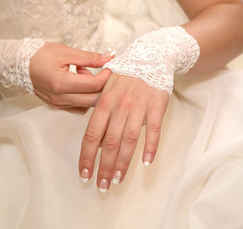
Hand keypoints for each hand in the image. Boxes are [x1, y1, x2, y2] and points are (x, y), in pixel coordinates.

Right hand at [29, 42, 112, 112]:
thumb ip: (89, 57)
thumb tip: (108, 58)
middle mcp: (59, 98)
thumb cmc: (39, 55)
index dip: (106, 76)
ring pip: (87, 106)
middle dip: (102, 86)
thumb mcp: (66, 52)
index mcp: (61, 83)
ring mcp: (57, 104)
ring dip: (92, 92)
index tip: (109, 67)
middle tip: (101, 72)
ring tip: (82, 75)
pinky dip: (84, 97)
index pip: (94, 85)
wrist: (19, 63)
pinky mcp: (56, 107)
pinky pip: (78, 108)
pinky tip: (78, 83)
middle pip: (94, 100)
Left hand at [78, 74, 168, 191]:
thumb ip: (100, 113)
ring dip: (123, 163)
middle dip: (104, 167)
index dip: (87, 157)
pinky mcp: (157, 106)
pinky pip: (154, 130)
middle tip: (101, 186)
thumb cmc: (125, 75)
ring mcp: (139, 106)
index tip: (85, 174)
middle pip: (110, 143)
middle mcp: (120, 106)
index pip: (92, 135)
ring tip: (118, 180)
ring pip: (130, 140)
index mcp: (104, 102)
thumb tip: (97, 142)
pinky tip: (146, 162)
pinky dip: (151, 146)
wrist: (151, 56)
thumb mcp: (106, 88)